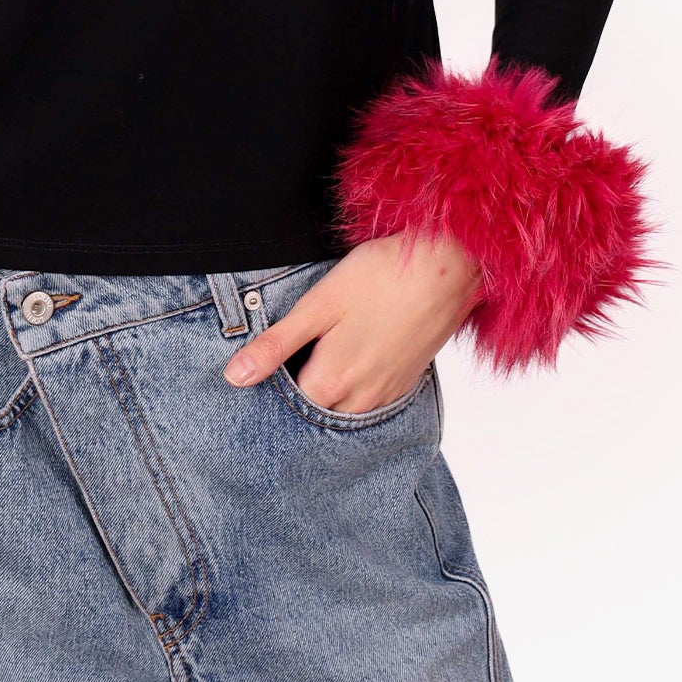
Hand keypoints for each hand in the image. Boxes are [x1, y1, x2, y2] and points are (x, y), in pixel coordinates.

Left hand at [222, 231, 483, 413]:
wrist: (447, 268)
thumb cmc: (380, 277)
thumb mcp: (318, 305)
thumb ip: (276, 345)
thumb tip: (234, 378)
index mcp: (332, 382)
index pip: (286, 405)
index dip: (272, 384)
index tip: (269, 361)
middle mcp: (361, 400)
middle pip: (316, 413)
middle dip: (300, 394)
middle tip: (294, 358)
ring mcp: (387, 394)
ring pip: (344, 411)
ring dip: (328, 394)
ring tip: (320, 356)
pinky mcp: (406, 383)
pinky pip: (371, 401)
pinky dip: (355, 389)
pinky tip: (353, 356)